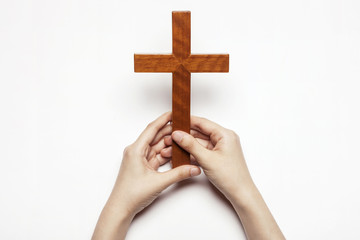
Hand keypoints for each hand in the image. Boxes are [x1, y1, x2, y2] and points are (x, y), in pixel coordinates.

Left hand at [92, 112, 200, 239]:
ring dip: (169, 144)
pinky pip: (157, 155)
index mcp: (136, 150)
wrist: (121, 209)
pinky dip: (166, 154)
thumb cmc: (131, 194)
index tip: (174, 112)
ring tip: (183, 140)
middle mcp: (137, 151)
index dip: (164, 119)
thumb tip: (194, 168)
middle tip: (184, 126)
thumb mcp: (159, 182)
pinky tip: (176, 152)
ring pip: (157, 146)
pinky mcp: (143, 166)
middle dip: (170, 131)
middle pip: (156, 136)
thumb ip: (179, 174)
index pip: (152, 129)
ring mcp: (140, 159)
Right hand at [162, 116, 253, 201]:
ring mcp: (220, 148)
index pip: (203, 123)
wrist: (240, 194)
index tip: (174, 120)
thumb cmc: (231, 177)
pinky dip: (191, 153)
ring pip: (198, 143)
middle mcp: (223, 139)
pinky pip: (201, 151)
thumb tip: (178, 134)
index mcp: (225, 135)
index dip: (187, 121)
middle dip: (183, 136)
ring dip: (185, 146)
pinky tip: (179, 155)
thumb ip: (191, 145)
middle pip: (199, 132)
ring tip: (170, 148)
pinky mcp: (216, 156)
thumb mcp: (207, 159)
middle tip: (169, 137)